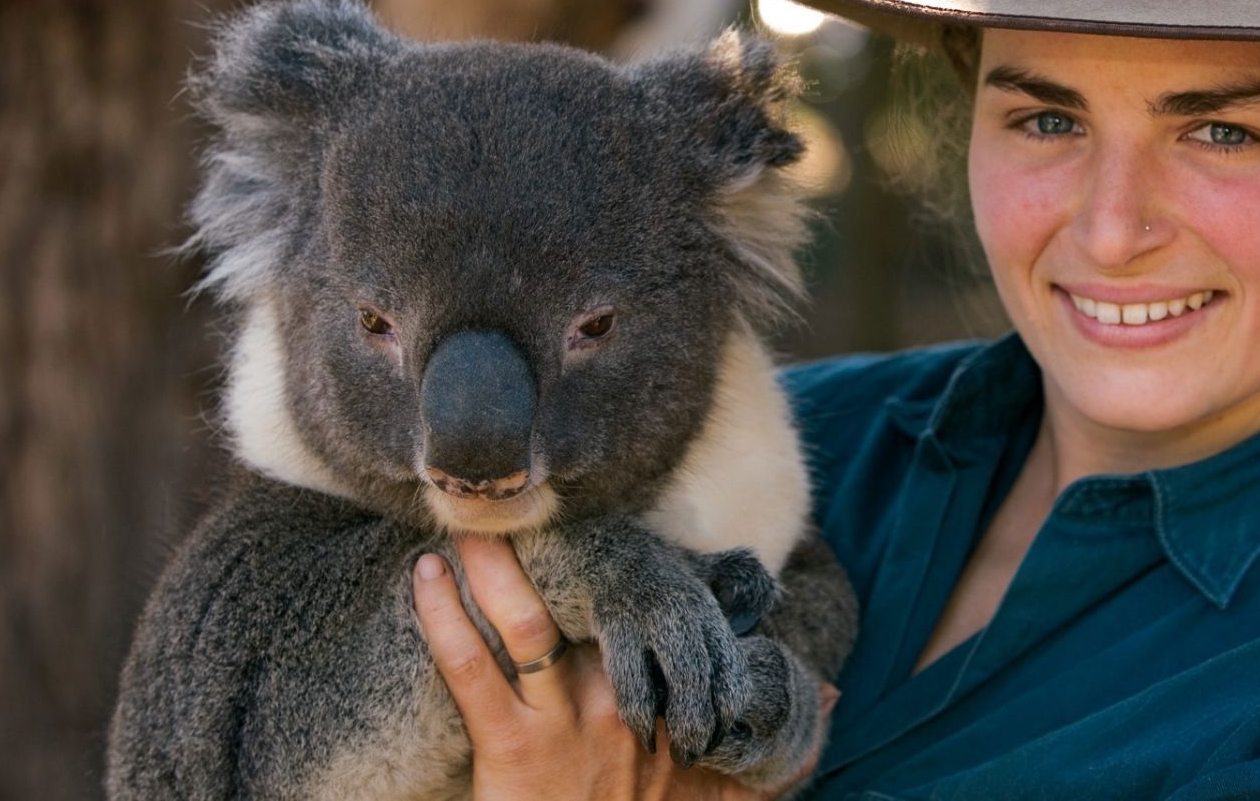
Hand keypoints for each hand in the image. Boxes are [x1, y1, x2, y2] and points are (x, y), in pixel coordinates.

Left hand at [413, 536, 832, 799]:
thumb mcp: (726, 789)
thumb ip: (769, 738)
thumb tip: (835, 692)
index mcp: (662, 701)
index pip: (655, 614)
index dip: (628, 560)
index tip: (606, 513)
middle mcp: (618, 701)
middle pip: (587, 604)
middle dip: (554, 546)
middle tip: (520, 489)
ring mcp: (563, 723)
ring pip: (528, 624)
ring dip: (496, 566)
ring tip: (468, 516)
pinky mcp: (510, 747)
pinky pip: (471, 670)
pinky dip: (442, 618)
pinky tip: (424, 574)